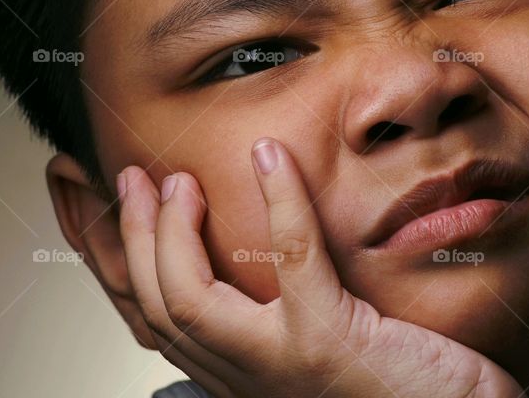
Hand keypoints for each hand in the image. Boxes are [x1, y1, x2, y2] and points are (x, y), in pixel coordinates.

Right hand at [117, 138, 522, 397]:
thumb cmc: (403, 392)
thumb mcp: (322, 356)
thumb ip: (282, 322)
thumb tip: (258, 267)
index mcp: (243, 377)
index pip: (161, 322)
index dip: (129, 264)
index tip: (125, 210)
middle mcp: (248, 380)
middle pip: (159, 307)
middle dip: (135, 239)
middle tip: (137, 181)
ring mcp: (282, 364)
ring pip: (189, 297)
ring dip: (172, 230)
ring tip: (177, 180)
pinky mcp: (329, 341)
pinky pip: (290, 258)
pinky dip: (278, 198)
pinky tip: (270, 155)